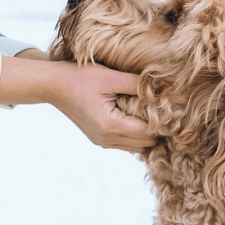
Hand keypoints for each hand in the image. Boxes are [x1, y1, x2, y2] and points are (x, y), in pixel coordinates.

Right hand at [0, 57, 150, 152]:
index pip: (149, 133)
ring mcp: (101, 141)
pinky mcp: (98, 138)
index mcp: (110, 126)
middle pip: (145, 144)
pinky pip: (125, 143)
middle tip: (163, 110)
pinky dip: (134, 134)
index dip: (162, 122)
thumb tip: (160, 89)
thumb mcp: (110, 77)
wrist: (54, 85)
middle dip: (156, 129)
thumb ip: (136, 84)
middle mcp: (106, 139)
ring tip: (149, 113)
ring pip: (136, 147)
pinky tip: (135, 116)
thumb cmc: (81, 77)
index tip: (169, 108)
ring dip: (145, 133)